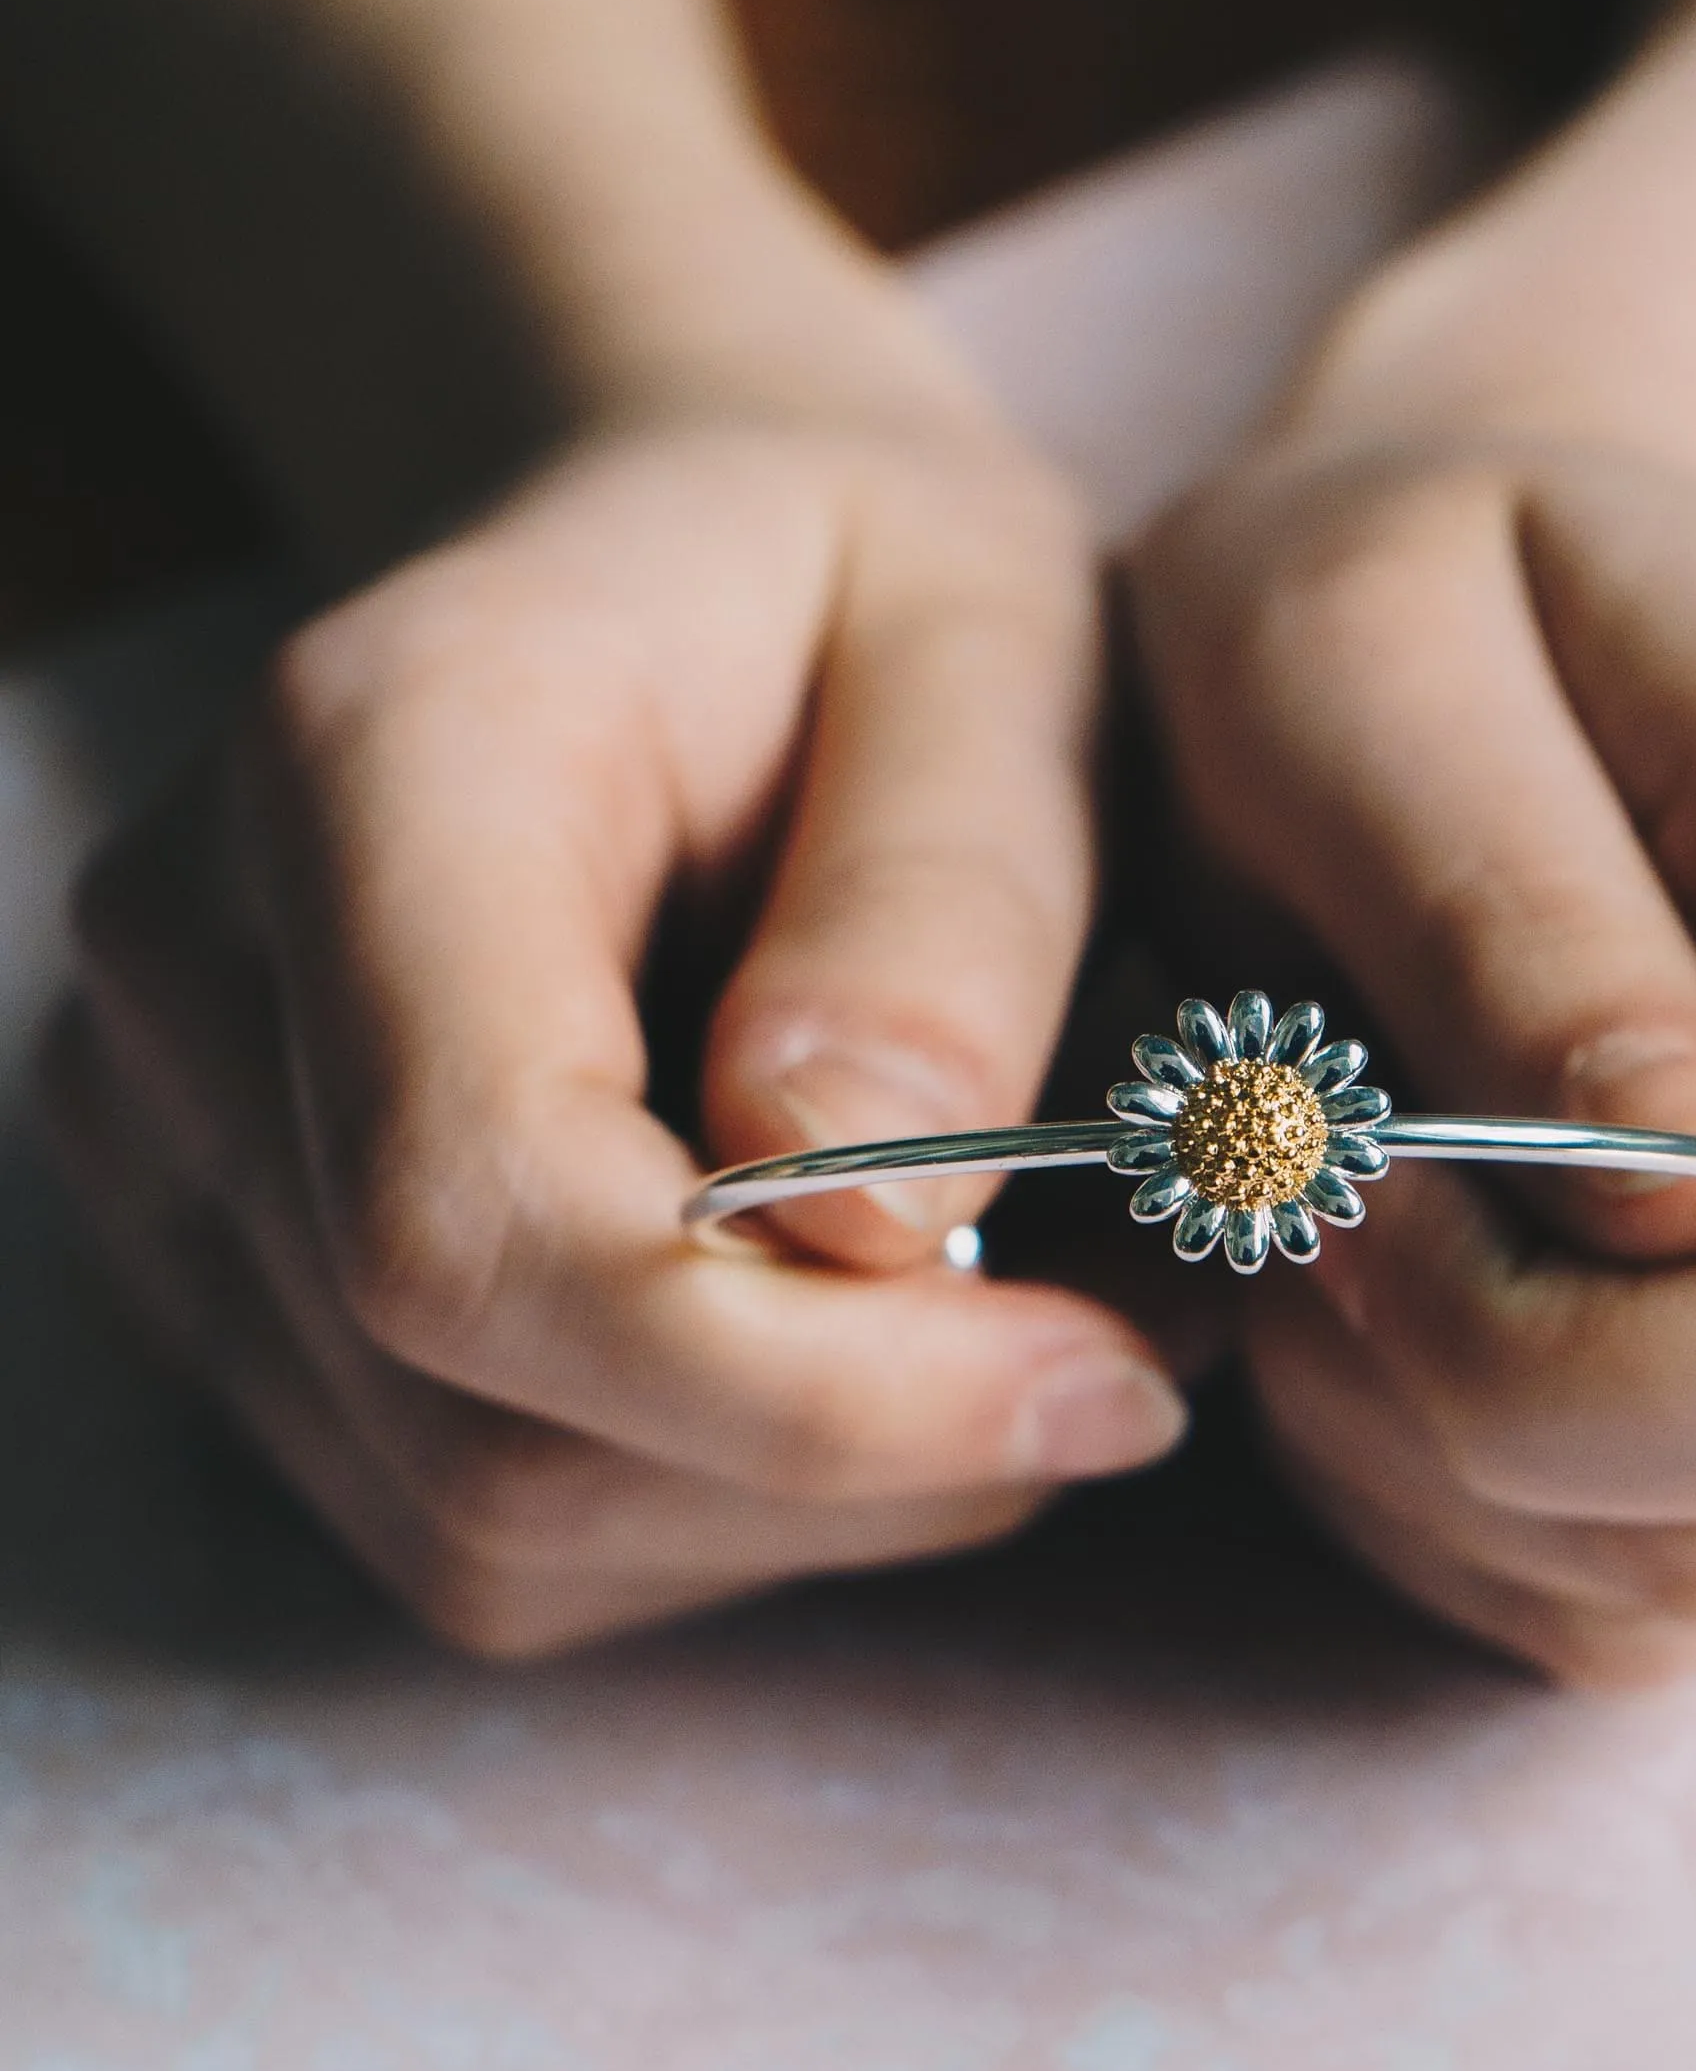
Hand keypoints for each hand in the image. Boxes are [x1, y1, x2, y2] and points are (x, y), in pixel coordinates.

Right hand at [43, 414, 1187, 1656]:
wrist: (681, 549)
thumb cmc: (863, 575)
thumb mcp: (997, 643)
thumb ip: (947, 902)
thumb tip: (877, 1225)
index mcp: (374, 764)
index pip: (482, 1214)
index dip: (804, 1391)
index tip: (1106, 1379)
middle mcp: (209, 973)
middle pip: (488, 1421)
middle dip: (861, 1458)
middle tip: (1132, 1354)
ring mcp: (188, 1146)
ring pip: (495, 1515)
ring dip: (821, 1492)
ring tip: (1027, 1319)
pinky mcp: (244, 1270)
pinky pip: (492, 1521)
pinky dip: (731, 1493)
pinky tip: (873, 1340)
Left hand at [1130, 433, 1695, 1684]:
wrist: (1506, 602)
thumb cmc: (1398, 598)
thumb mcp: (1354, 653)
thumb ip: (1511, 915)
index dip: (1566, 1355)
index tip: (1358, 1178)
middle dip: (1476, 1406)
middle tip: (1319, 1196)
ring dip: (1445, 1452)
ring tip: (1353, 1212)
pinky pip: (1668, 1584)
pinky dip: (1474, 1487)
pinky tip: (1417, 1288)